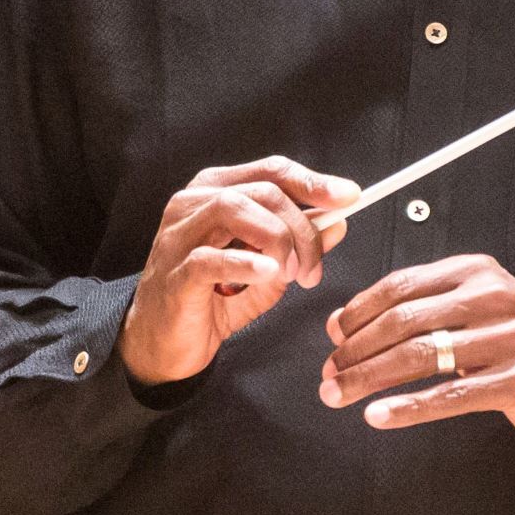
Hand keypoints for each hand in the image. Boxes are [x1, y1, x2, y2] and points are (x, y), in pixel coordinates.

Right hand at [119, 157, 355, 386]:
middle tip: (314, 268)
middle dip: (302, 227)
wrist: (165, 343)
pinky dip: (246, 263)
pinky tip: (268, 274)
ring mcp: (178, 236)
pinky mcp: (173, 274)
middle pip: (262, 191)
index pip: (271, 171)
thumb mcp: (269, 269)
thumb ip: (299, 244)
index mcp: (217, 191)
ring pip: (236, 210)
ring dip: (278, 240)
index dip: (313, 182)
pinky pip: (210, 258)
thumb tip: (340, 223)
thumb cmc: (213, 298)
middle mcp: (193, 203)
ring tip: (292, 274)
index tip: (349, 197)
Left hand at [319, 253, 514, 439]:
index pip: (401, 285)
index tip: (333, 337)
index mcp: (475, 271)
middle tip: (329, 374)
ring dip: (369, 378)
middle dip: (356, 350)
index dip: (359, 312)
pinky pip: (450, 395)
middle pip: (404, 321)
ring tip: (339, 395)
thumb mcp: (477, 305)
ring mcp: (508, 338)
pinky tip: (379, 415)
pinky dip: (408, 407)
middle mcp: (492, 298)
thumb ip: (422, 307)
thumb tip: (345, 325)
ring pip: (420, 356)